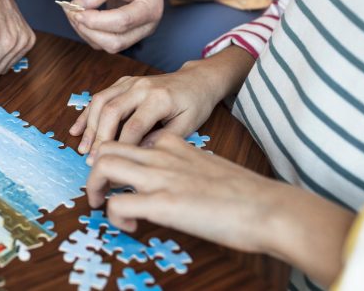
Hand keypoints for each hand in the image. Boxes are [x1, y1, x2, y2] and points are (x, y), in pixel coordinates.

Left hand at [64, 0, 166, 53]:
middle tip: (72, 13)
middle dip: (90, 31)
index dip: (96, 20)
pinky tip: (80, 17)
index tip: (76, 10)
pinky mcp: (126, 34)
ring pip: (109, 46)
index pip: (122, 21)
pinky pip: (105, 42)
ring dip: (87, 33)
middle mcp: (146, 26)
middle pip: (116, 42)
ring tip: (73, 13)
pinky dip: (89, 33)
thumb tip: (76, 7)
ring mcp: (137, 33)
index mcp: (150, 8)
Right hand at [70, 72, 215, 162]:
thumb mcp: (188, 125)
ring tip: (83, 149)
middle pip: (111, 111)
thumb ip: (163, 139)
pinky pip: (100, 96)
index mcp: (159, 98)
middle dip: (100, 138)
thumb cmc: (195, 104)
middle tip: (92, 161)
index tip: (115, 167)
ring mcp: (130, 82)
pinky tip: (76, 130)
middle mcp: (141, 87)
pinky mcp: (123, 82)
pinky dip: (87, 114)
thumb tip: (137, 153)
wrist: (197, 79)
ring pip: (101, 102)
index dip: (121, 147)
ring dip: (90, 127)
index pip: (134, 126)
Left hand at [87, 135, 280, 250]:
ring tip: (103, 206)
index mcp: (173, 145)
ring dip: (94, 188)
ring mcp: (160, 177)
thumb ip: (183, 168)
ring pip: (103, 166)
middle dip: (94, 170)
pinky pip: (117, 205)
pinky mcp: (163, 203)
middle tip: (100, 193)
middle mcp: (161, 156)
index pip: (129, 138)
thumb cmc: (245, 194)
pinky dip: (115, 218)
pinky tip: (131, 226)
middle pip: (107, 147)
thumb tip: (170, 185)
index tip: (119, 180)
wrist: (269, 208)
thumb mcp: (206, 168)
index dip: (116, 157)